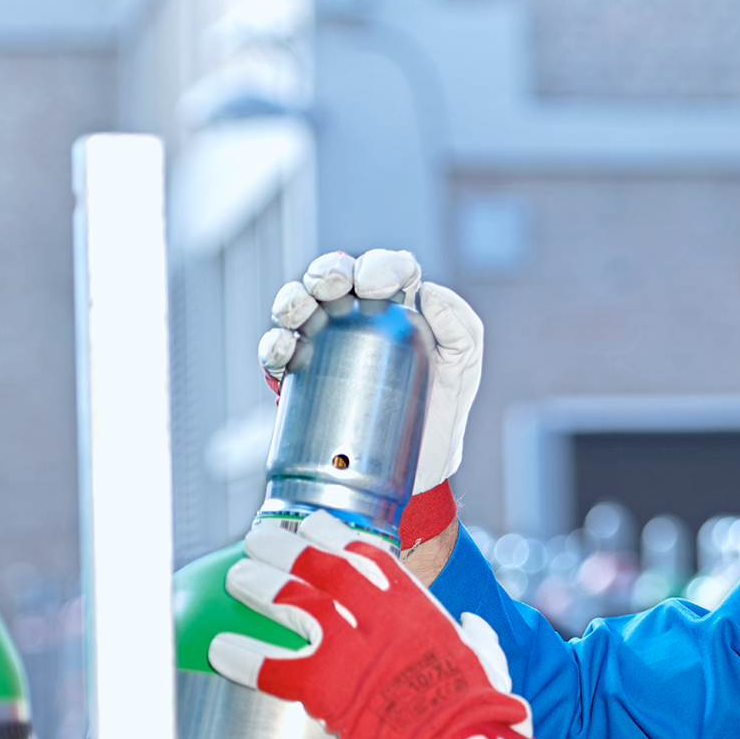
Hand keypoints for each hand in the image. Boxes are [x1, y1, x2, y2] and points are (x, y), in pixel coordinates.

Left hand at [210, 510, 533, 738]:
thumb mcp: (487, 662)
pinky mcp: (329, 692)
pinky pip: (275, 669)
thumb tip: (473, 628)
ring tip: (237, 575)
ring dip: (262, 586)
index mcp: (418, 608)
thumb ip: (477, 640)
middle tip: (260, 537)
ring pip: (296, 604)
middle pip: (323, 568)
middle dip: (288, 547)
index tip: (315, 525)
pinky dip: (245, 657)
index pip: (370, 558)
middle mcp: (381, 619)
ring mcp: (352, 652)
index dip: (337, 536)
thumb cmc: (484, 712)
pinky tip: (219, 647)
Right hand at [258, 250, 481, 498]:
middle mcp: (357, 317)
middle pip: (335, 277)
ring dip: (294, 299)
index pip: (387, 269)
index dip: (380, 265)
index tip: (379, 286)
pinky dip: (275, 344)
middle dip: (329, 272)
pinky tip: (285, 348)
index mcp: (398, 307)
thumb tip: (429, 293)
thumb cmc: (441, 416)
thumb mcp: (464, 371)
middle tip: (335, 286)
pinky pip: (279, 352)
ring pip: (299, 305)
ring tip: (300, 311)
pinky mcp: (300, 375)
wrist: (414, 474)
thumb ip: (462, 330)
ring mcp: (324, 343)